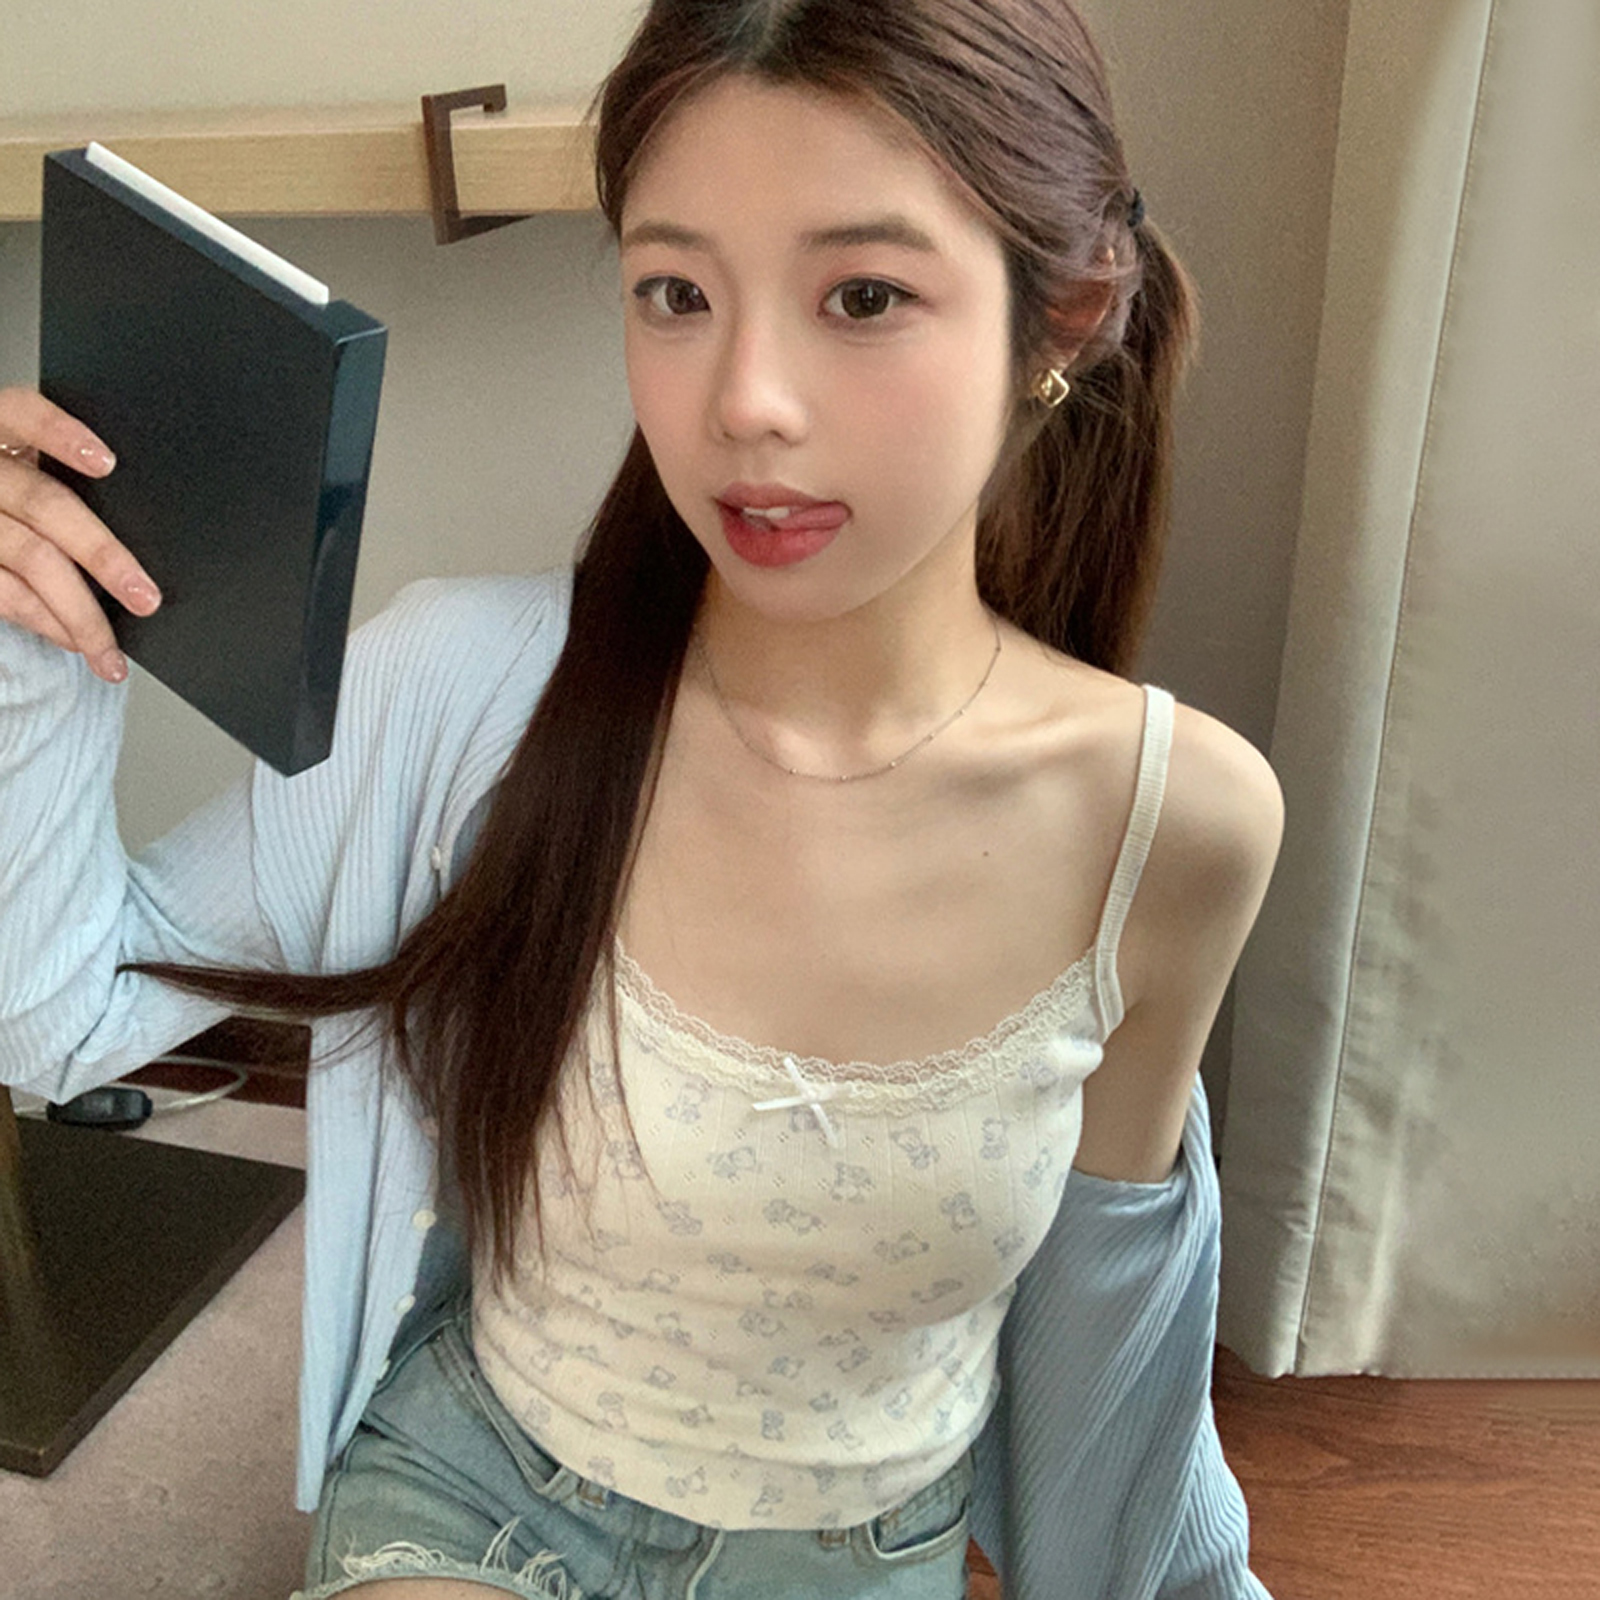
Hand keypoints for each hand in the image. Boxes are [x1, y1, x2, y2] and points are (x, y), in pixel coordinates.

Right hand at [0, 386, 160, 682]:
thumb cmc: (14, 495)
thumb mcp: (26, 466)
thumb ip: (62, 472)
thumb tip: (147, 516)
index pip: (22, 413)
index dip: (60, 434)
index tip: (108, 464)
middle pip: (44, 504)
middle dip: (102, 555)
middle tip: (146, 598)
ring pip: (29, 558)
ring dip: (79, 614)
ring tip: (113, 652)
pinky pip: (4, 593)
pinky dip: (46, 622)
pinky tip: (76, 642)